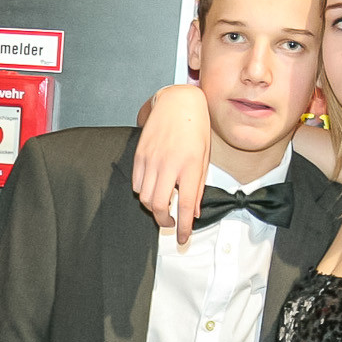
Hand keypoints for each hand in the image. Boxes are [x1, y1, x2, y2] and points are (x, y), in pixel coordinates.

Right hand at [131, 83, 211, 243]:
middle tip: (171, 221)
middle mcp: (169, 164)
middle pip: (159, 206)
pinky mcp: (140, 155)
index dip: (185, 227)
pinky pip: (137, 184)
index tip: (183, 238)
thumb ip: (198, 186)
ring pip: (146, 198)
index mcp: (190, 166)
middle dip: (164, 221)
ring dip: (154, 208)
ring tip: (163, 204)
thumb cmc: (195, 129)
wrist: (178, 103)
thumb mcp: (204, 158)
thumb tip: (195, 212)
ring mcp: (151, 160)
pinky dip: (144, 193)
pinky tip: (154, 188)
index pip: (187, 205)